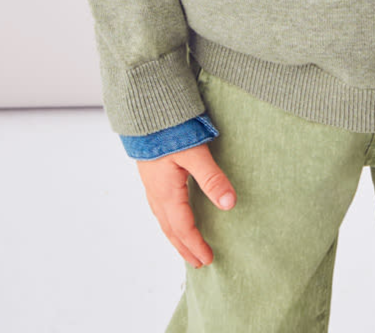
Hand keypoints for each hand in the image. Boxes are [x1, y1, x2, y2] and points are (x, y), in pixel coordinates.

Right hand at [136, 142, 236, 267]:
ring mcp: (151, 185)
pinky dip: (168, 221)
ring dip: (176, 237)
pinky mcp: (151, 176)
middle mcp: (156, 193)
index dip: (196, 244)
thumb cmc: (169, 130)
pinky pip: (159, 208)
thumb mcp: (195, 153)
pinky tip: (173, 217)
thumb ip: (212, 178)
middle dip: (185, 247)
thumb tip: (229, 204)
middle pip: (171, 230)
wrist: (145, 112)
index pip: (183, 228)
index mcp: (166, 193)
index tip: (208, 259)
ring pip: (163, 220)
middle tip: (198, 263)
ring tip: (186, 247)